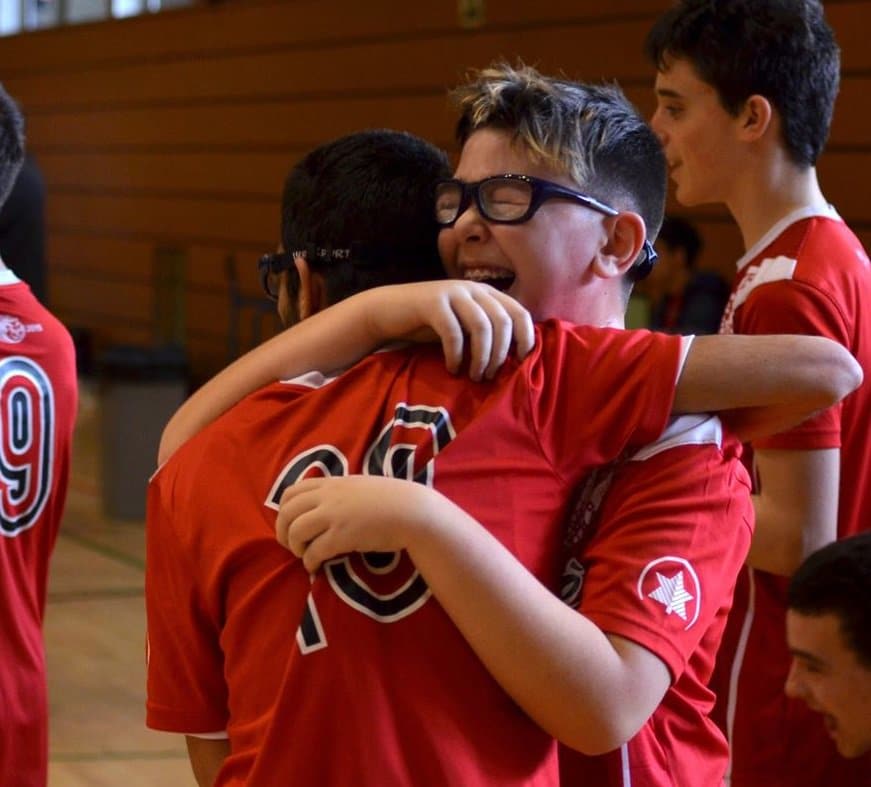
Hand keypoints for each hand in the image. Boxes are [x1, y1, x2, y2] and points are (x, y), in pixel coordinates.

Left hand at [275, 476, 442, 571]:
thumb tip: (324, 505)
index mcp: (331, 483)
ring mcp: (333, 516)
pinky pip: (314, 551)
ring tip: (305, 555)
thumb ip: (339, 492)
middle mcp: (328, 497)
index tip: (290, 524)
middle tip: (291, 545)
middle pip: (287, 512)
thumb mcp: (359, 486)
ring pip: (295, 531)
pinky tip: (315, 567)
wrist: (412, 511)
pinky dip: (309, 562)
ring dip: (295, 547)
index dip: (284, 511)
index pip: (291, 492)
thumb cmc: (391, 499)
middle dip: (283, 531)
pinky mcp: (342, 537)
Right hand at [364, 281, 534, 380]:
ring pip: (482, 326)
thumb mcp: (464, 326)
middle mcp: (473, 289)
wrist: (388, 311)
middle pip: (503, 321)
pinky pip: (453, 332)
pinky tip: (453, 369)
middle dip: (501, 354)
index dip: (526, 337)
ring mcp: (453, 292)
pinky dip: (456, 355)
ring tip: (475, 376)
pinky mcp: (432, 303)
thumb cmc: (430, 324)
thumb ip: (487, 333)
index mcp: (487, 293)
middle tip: (490, 376)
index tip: (523, 362)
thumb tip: (515, 359)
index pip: (519, 312)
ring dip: (482, 357)